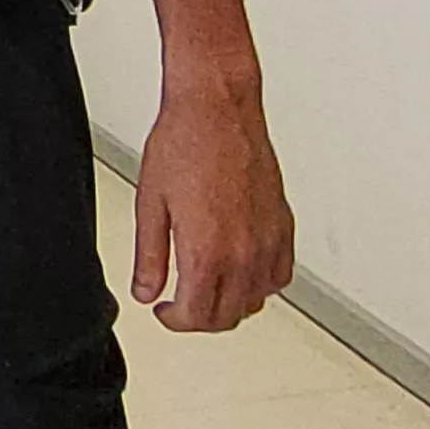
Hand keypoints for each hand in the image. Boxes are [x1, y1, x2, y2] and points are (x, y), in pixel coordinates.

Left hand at [129, 75, 294, 332]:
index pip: (197, 317)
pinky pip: (280, 273)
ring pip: (257, 299)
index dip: (175, 321)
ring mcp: (268, 239)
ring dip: (231, 302)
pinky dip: (261, 282)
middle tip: (180, 303)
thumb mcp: (151, 204)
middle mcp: (244, 252)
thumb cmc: (185, 143)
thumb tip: (146, 291)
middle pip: (228, 316)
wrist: (217, 107)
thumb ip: (150, 257)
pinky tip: (242, 269)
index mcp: (208, 252)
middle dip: (200, 318)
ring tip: (207, 286)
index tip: (164, 310)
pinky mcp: (282, 223)